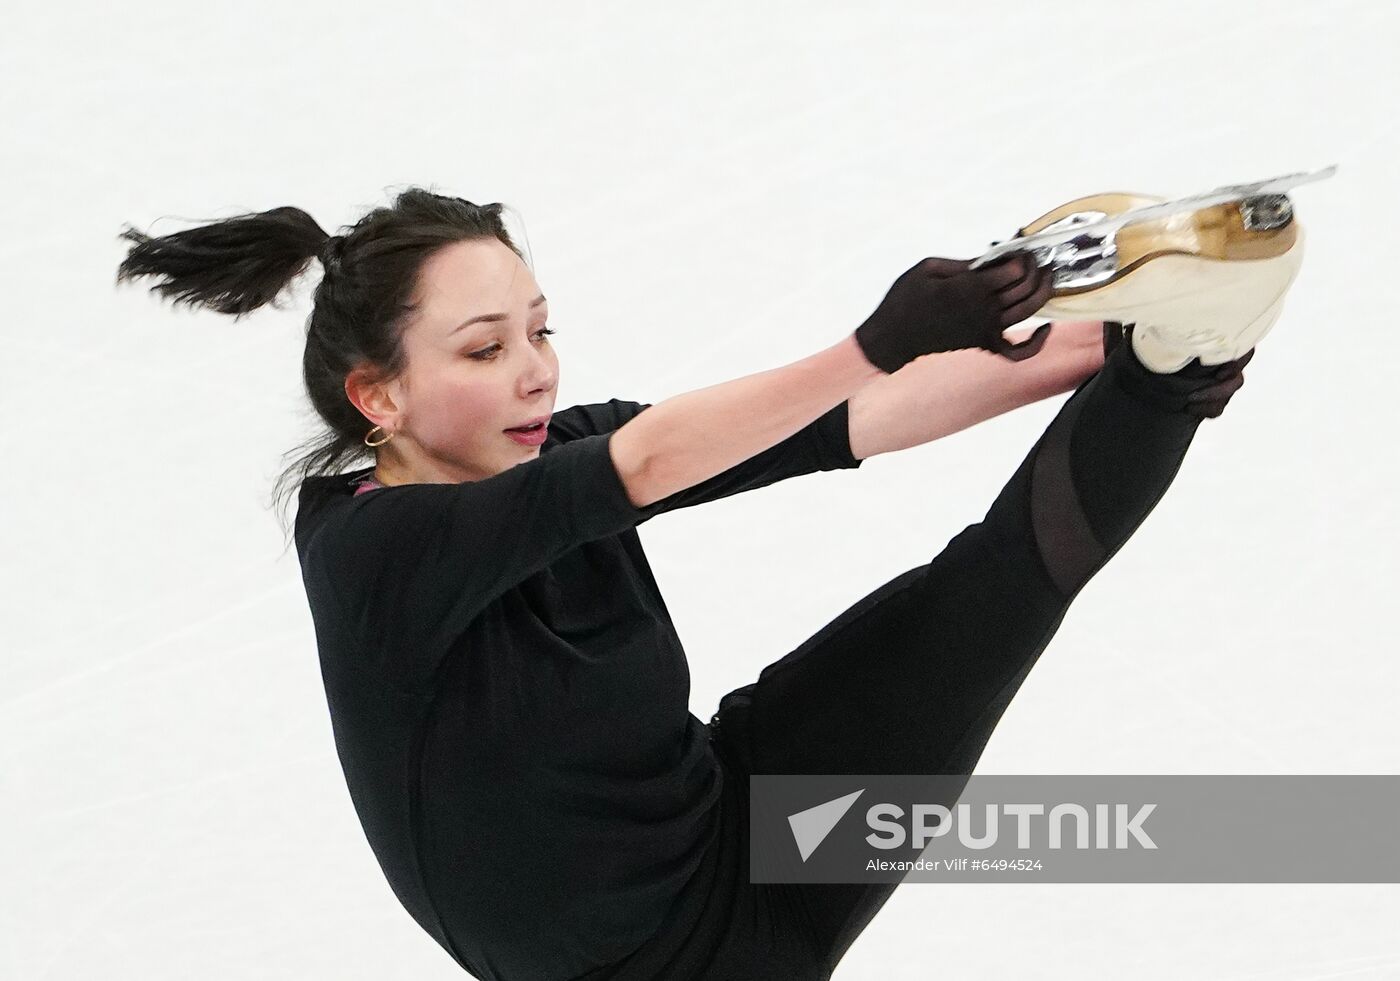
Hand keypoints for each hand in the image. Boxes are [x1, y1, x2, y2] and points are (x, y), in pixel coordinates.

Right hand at [853, 252, 1055, 372]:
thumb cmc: (905, 298)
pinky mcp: (984, 345)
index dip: (1024, 256)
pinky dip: (1036, 344)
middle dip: (1037, 269)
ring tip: (1048, 277)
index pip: (1016, 269)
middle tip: (1037, 258)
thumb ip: (964, 262)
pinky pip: (1018, 352)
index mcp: (971, 287)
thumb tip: (992, 257)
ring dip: (1045, 291)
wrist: (893, 337)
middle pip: (1027, 287)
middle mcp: (984, 309)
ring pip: (1030, 311)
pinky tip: (1046, 329)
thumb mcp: (928, 267)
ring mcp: (986, 330)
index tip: (1021, 247)